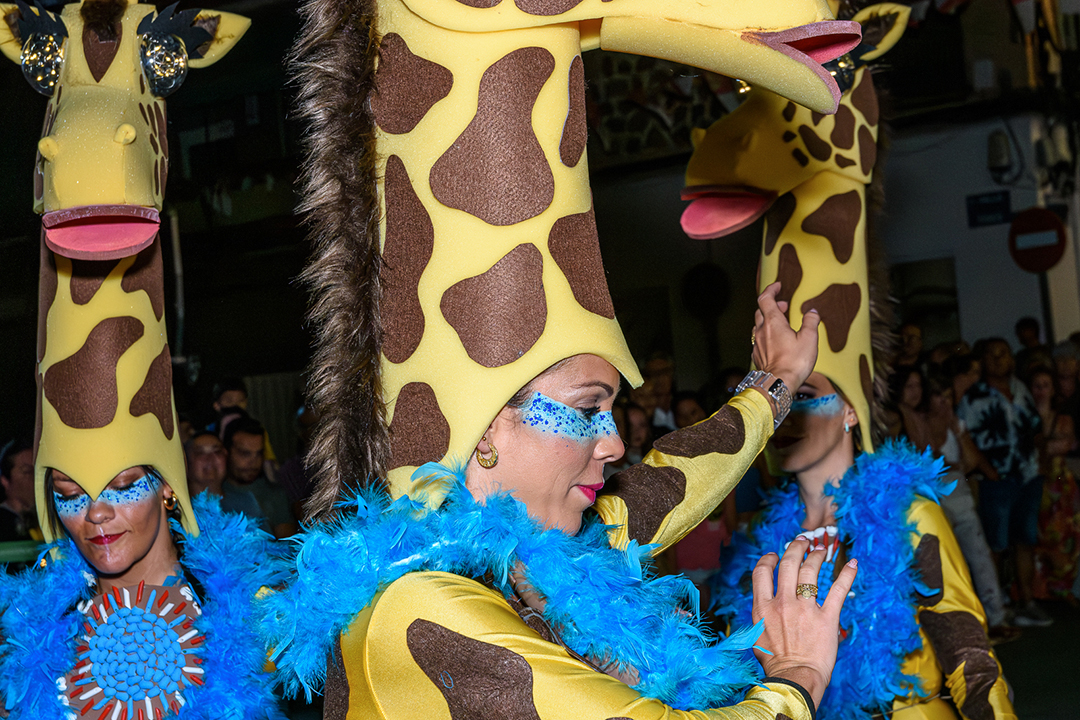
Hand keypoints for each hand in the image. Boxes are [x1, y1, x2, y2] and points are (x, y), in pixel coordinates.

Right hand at [751, 538, 857, 708]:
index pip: (762, 571)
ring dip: (816, 556)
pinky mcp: (827, 617)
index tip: (774, 555)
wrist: (794, 677)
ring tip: (820, 550)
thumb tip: (765, 603)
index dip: (768, 559)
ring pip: (810, 571)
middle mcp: (783, 602)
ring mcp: (805, 608)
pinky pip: (838, 590)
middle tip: (802, 541)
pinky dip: (847, 575)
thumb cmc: (775, 662)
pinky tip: (852, 564)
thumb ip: (762, 613)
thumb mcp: (757, 634)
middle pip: (788, 564)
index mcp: (763, 606)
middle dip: (795, 548)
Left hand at [752, 282, 818, 394]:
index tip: (777, 286)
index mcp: (773, 322)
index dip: (770, 290)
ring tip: (781, 323)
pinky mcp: (757, 355)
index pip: (765, 298)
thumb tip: (812, 312)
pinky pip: (759, 340)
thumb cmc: (795, 361)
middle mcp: (761, 331)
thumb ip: (811, 322)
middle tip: (784, 306)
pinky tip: (776, 341)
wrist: (778, 383)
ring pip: (758, 326)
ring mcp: (757, 344)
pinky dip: (767, 335)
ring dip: (768, 320)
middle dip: (772, 305)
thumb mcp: (809, 339)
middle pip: (761, 311)